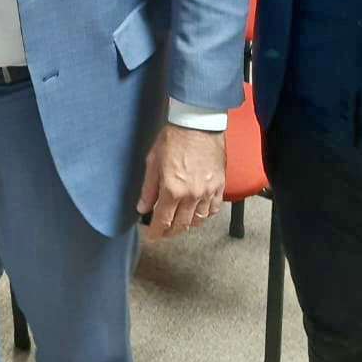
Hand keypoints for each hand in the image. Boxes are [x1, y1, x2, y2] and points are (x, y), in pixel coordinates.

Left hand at [137, 124, 225, 240]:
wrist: (199, 123)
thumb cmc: (174, 137)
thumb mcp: (153, 161)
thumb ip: (148, 188)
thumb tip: (142, 207)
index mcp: (172, 190)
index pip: (163, 221)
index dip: (156, 233)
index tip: (152, 238)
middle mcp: (191, 195)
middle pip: (181, 225)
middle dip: (170, 231)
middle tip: (163, 231)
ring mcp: (207, 191)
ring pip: (198, 220)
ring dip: (187, 224)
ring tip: (179, 221)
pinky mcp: (219, 185)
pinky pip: (213, 209)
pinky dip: (205, 214)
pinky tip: (198, 211)